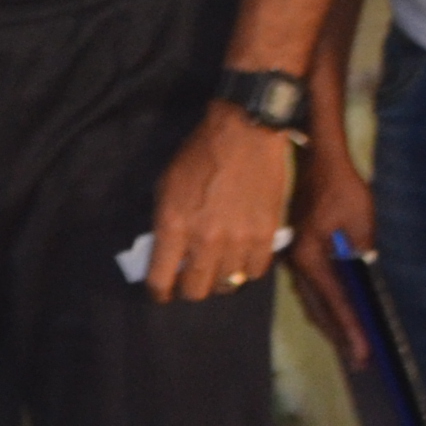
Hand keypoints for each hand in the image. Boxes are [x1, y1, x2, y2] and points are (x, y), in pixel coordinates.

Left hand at [141, 108, 296, 301]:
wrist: (244, 133)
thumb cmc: (198, 155)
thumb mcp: (165, 187)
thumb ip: (165, 225)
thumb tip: (168, 254)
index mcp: (174, 226)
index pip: (160, 281)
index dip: (159, 292)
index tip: (162, 291)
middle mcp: (205, 240)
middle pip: (197, 290)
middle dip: (190, 288)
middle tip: (191, 278)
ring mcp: (239, 240)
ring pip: (227, 284)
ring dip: (220, 278)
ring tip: (218, 265)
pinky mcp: (266, 235)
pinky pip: (255, 271)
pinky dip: (247, 268)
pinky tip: (242, 256)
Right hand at [288, 148, 379, 366]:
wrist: (313, 158)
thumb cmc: (340, 186)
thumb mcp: (360, 219)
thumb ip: (362, 251)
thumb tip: (365, 277)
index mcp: (311, 258)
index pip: (334, 303)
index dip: (350, 330)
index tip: (363, 354)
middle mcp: (297, 263)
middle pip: (317, 309)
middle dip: (338, 335)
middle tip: (357, 360)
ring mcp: (293, 258)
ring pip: (310, 300)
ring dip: (329, 322)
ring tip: (348, 344)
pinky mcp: (296, 251)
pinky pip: (309, 286)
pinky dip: (323, 304)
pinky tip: (332, 312)